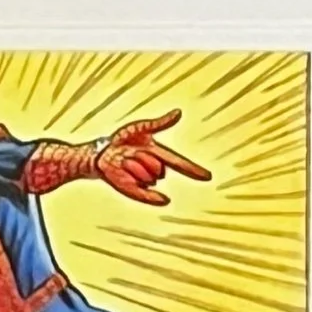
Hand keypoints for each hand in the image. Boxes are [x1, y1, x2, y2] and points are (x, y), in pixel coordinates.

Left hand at [93, 110, 211, 205]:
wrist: (103, 153)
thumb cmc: (123, 138)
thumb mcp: (141, 128)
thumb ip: (160, 123)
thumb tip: (179, 112)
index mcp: (159, 155)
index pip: (179, 163)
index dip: (193, 170)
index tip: (208, 177)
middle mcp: (154, 170)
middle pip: (159, 169)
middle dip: (144, 159)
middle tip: (130, 152)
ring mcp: (145, 182)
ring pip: (148, 178)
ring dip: (134, 166)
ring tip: (124, 161)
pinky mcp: (135, 192)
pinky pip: (148, 196)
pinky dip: (154, 198)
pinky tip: (164, 199)